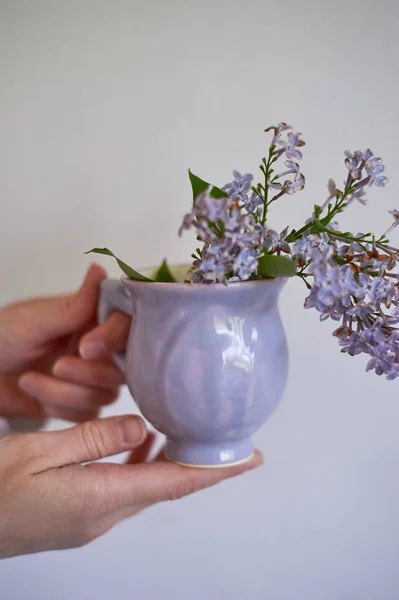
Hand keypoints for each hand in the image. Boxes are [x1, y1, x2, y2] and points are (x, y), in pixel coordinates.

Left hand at [0, 264, 130, 422]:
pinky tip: (33, 391)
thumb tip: (100, 270)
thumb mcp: (35, 319)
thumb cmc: (1, 336)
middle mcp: (100, 348)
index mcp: (93, 320)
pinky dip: (58, 407)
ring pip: (106, 394)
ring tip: (28, 379)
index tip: (85, 346)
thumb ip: (75, 304)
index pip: (125, 326)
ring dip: (64, 392)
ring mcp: (93, 378)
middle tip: (57, 366)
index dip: (112, 338)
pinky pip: (89, 415)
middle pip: (123, 368)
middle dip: (88, 373)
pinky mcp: (82, 404)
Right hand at [0, 416, 262, 557]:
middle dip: (201, 464)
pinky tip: (138, 443)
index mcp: (99, 498)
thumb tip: (143, 429)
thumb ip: (96, 439)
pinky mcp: (80, 517)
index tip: (250, 458)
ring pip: (147, 487)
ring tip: (188, 433)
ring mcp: (91, 521)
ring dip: (171, 463)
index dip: (216, 470)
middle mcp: (103, 515)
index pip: (174, 482)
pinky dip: (142, 466)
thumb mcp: (40, 451)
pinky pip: (125, 489)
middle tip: (228, 441)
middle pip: (167, 486)